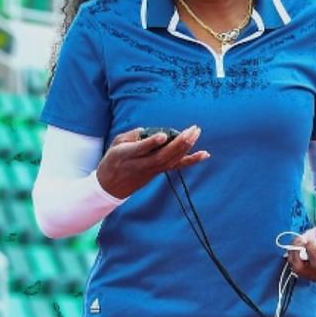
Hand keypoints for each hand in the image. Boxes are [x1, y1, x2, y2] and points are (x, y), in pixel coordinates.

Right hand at [96, 126, 210, 198]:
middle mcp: (142, 165)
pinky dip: (191, 160)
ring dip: (187, 146)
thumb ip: (133, 135)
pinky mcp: (158, 172)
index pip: (141, 149)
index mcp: (127, 155)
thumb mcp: (116, 143)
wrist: (110, 187)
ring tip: (196, 132)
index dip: (152, 142)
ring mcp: (152, 170)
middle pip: (163, 155)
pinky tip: (205, 154)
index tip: (163, 135)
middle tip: (192, 129)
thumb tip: (152, 131)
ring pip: (171, 160)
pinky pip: (177, 166)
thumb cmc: (112, 160)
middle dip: (179, 142)